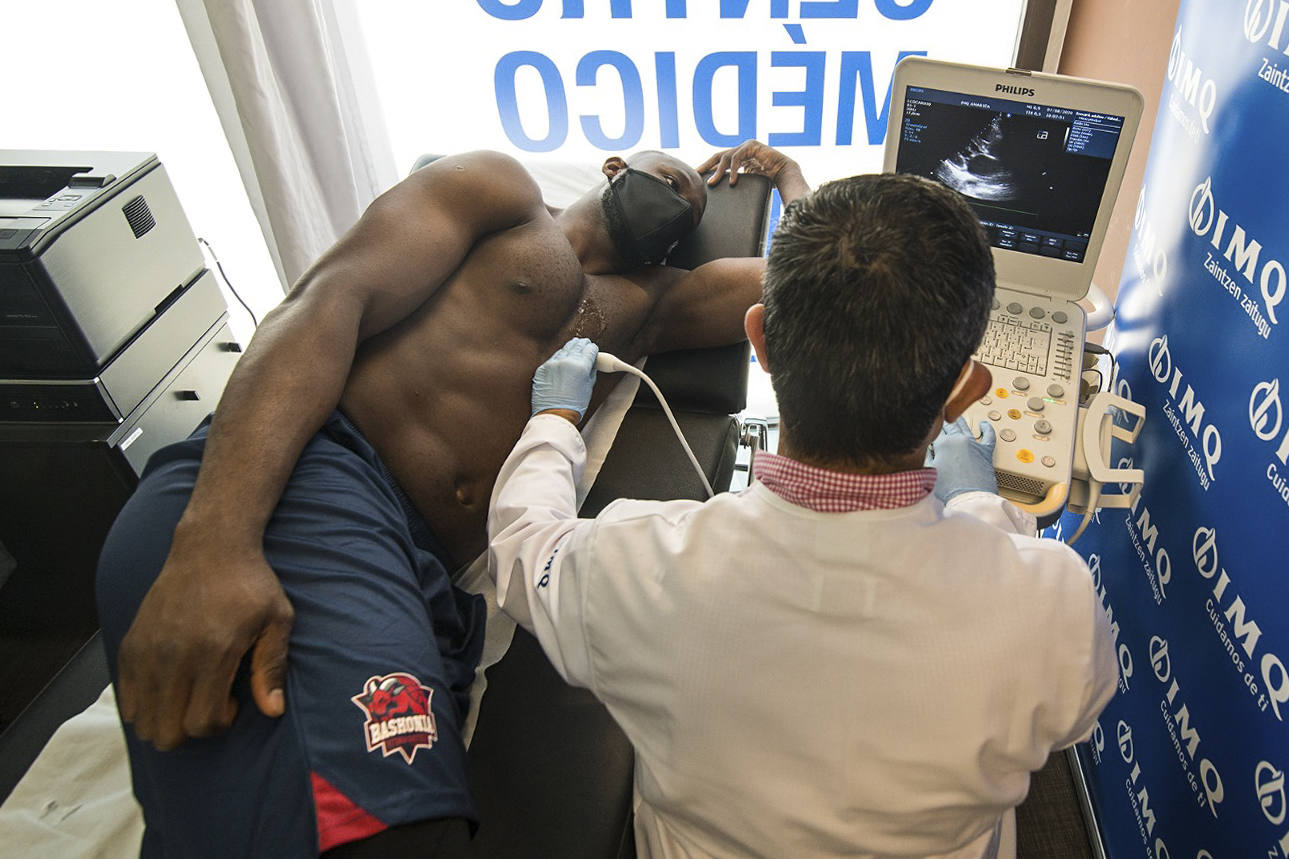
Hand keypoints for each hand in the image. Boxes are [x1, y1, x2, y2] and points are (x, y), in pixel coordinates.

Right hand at [116, 535, 293, 749]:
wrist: (210, 548)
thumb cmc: (250, 584)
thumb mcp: (277, 620)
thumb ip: (272, 667)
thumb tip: (273, 711)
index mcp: (213, 652)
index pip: (202, 722)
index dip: (219, 723)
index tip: (232, 700)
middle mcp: (173, 656)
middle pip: (166, 732)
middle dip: (191, 729)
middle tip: (210, 699)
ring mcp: (146, 651)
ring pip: (141, 720)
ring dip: (166, 718)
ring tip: (190, 691)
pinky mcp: (129, 645)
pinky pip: (126, 699)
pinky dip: (145, 703)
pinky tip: (170, 682)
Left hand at [532, 337, 598, 419]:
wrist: (555, 415)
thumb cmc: (574, 405)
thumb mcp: (589, 387)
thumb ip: (591, 371)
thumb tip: (592, 362)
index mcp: (581, 366)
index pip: (590, 349)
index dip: (593, 348)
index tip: (593, 348)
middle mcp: (566, 361)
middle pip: (576, 345)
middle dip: (582, 344)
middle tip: (585, 343)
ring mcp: (552, 364)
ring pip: (563, 349)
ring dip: (570, 348)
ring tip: (574, 348)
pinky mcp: (542, 369)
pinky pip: (553, 358)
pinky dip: (559, 358)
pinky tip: (562, 360)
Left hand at [696, 140, 798, 186]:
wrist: (785, 174)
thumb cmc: (768, 180)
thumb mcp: (746, 181)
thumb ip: (735, 181)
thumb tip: (721, 190)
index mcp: (739, 156)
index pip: (719, 160)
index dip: (708, 167)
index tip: (697, 175)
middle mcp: (741, 149)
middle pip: (718, 156)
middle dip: (706, 165)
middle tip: (696, 174)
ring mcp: (746, 146)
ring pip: (726, 157)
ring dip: (718, 171)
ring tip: (713, 183)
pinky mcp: (752, 146)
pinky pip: (738, 158)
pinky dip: (733, 170)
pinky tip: (731, 181)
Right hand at [926, 417, 997, 503]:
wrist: (969, 499)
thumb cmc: (949, 490)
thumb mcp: (930, 471)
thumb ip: (928, 456)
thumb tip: (927, 449)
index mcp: (943, 443)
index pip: (935, 431)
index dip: (931, 429)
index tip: (929, 426)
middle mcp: (959, 440)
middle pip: (950, 426)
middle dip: (944, 421)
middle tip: (940, 418)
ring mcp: (974, 445)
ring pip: (966, 427)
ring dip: (960, 421)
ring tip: (956, 417)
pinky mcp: (986, 452)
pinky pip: (989, 436)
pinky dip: (987, 429)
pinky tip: (984, 425)